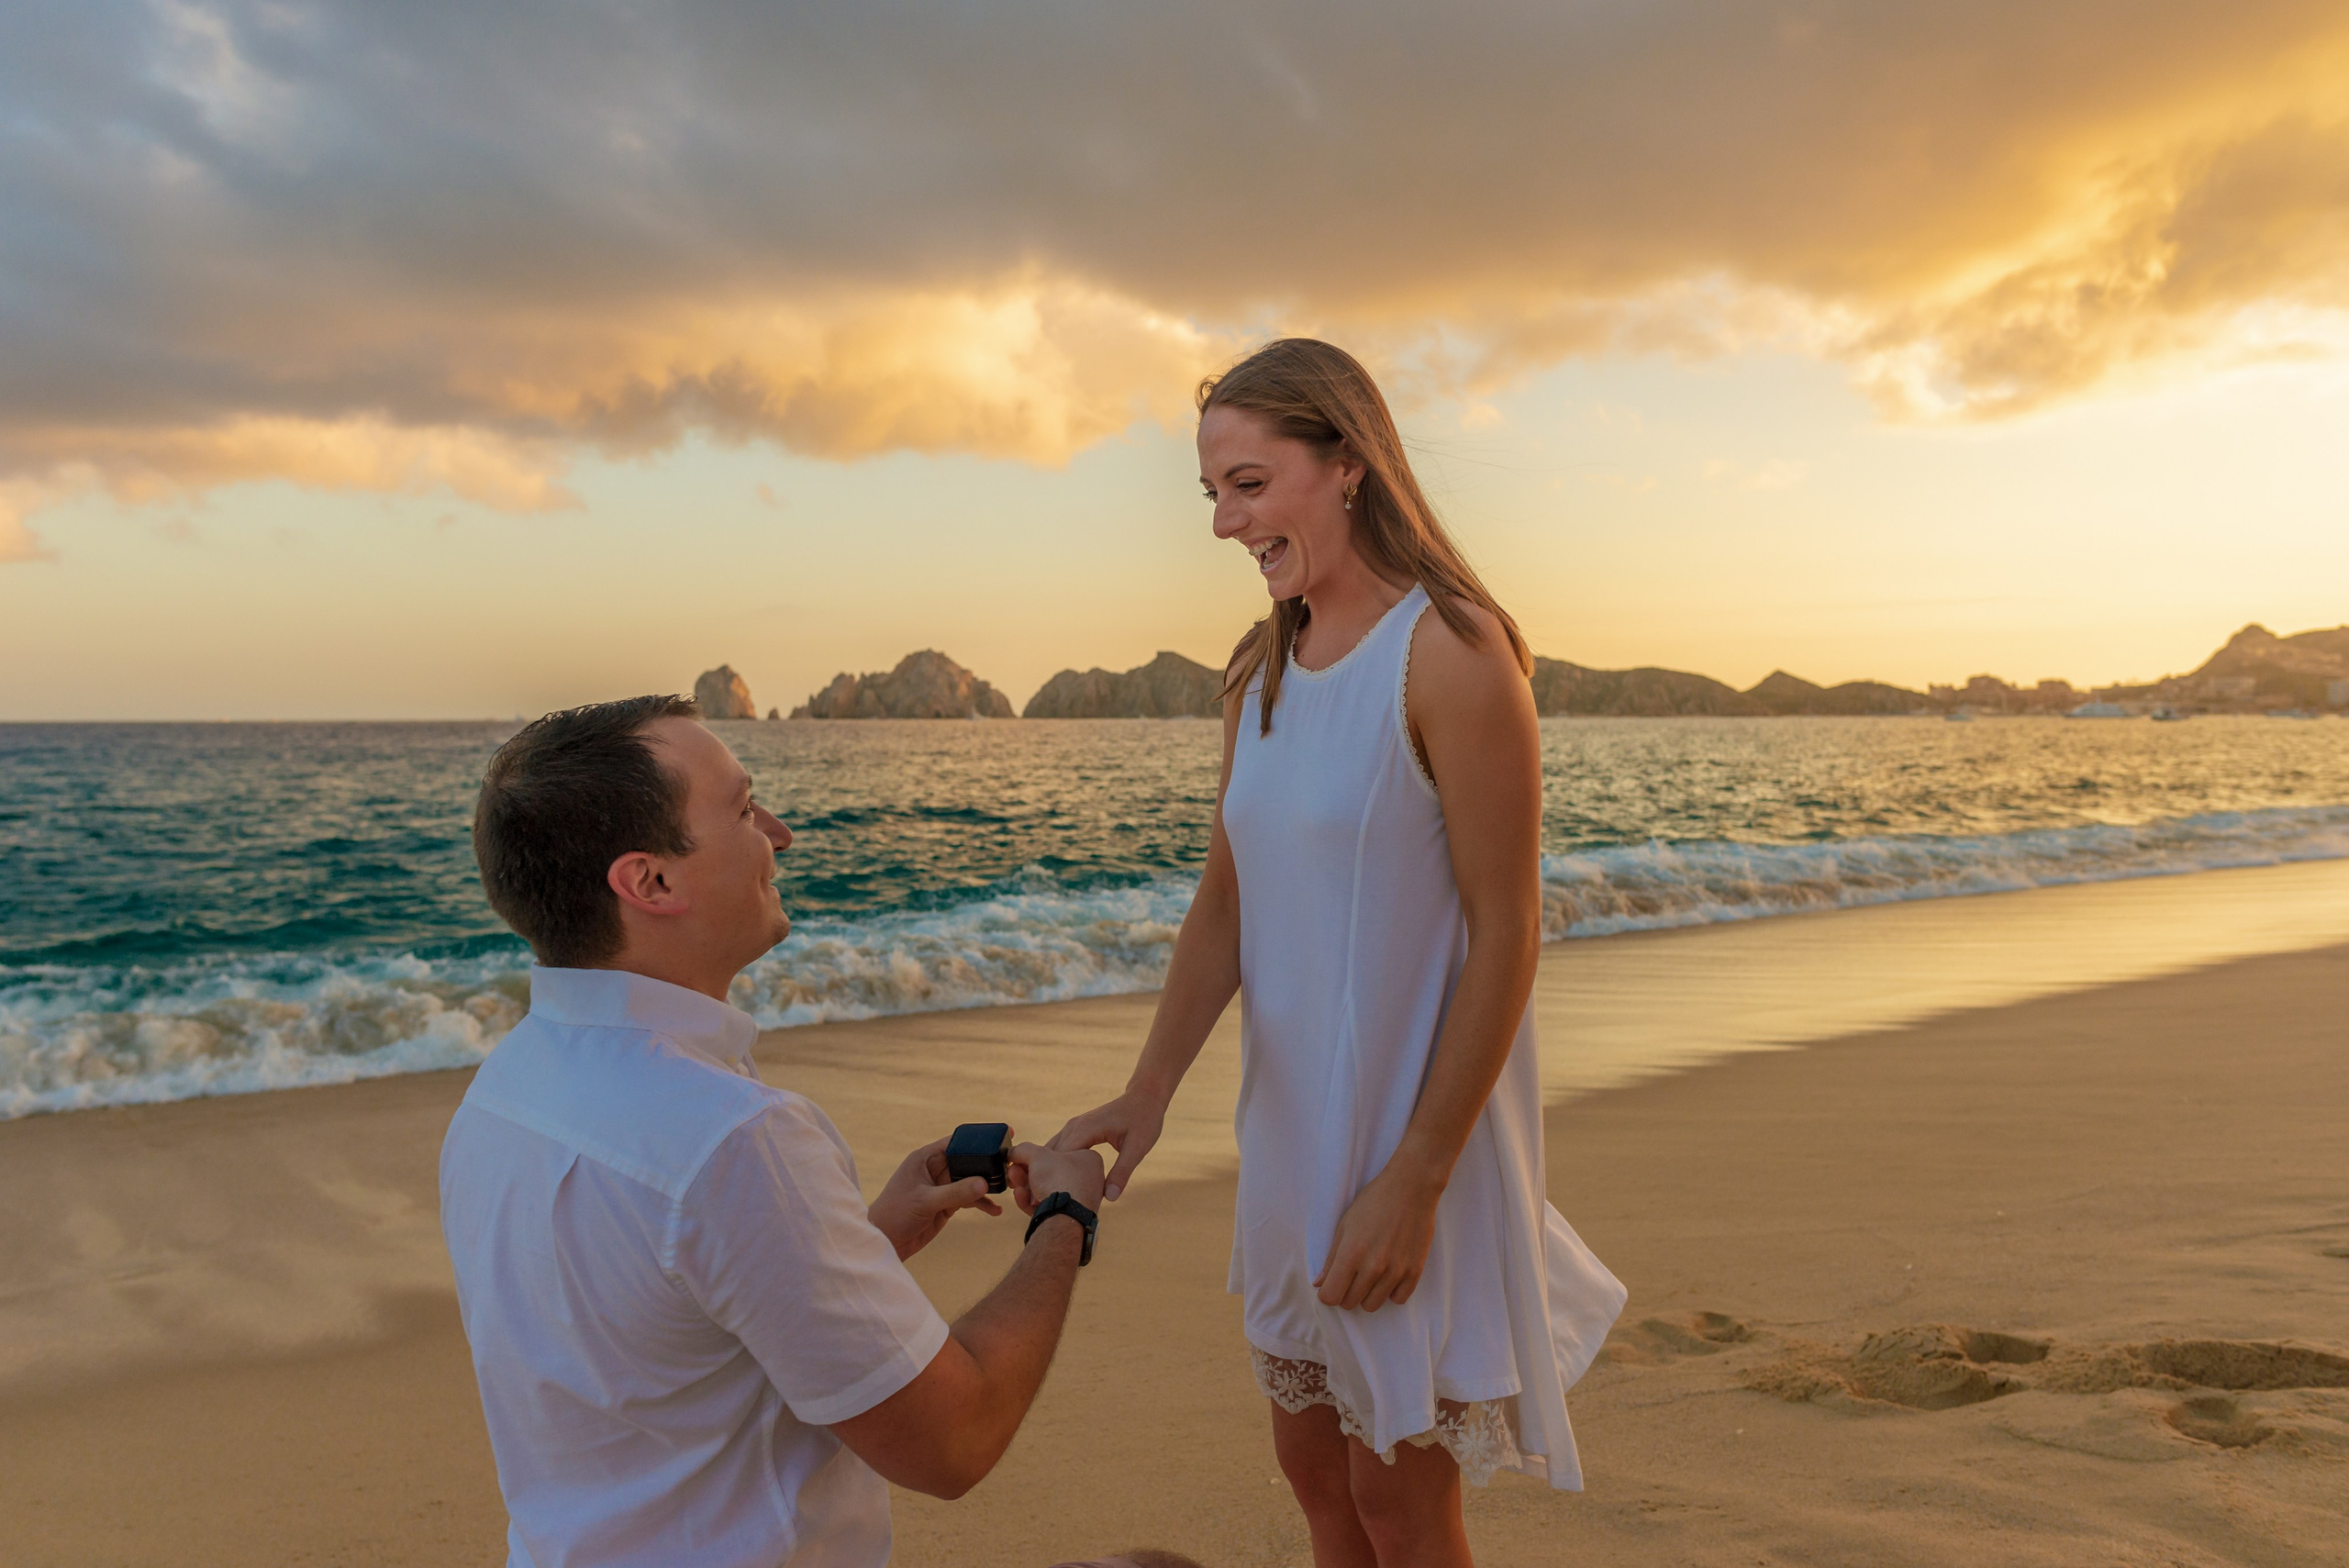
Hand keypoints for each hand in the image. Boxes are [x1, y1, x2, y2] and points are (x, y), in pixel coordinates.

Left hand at [867, 1134, 1003, 1260]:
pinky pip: (968, 1199)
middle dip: (986, 1164)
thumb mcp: (925, 1201)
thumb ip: (955, 1193)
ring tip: (1008, 1189)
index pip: (955, 1142)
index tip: (1000, 1136)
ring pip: (970, 1181)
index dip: (977, 1139)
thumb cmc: (894, 1215)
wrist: (885, 1242)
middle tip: (1010, 1166)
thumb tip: (984, 1184)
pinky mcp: (945, 1205)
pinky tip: (995, 1211)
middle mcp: (934, 1170)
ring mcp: (941, 1188)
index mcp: (925, 1159)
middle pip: (967, 1161)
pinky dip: (981, 1203)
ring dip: (986, 1186)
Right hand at [1007, 1141, 1104, 1217]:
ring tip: (1014, 1183)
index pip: (1058, 1152)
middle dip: (1026, 1172)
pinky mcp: (1069, 1217)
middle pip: (1049, 1173)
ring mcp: (1079, 1200)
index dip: (1036, 1155)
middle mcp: (1088, 1180)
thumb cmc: (1060, 1180)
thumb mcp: (1038, 1155)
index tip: (1019, 1158)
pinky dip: (1032, 1201)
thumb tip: (1012, 1153)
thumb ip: (1023, 1150)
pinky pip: (1048, 1205)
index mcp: (1089, 1159)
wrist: (1066, 1217)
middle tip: (1013, 1171)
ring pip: (1046, 1190)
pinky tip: (1020, 1196)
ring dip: (1026, 1186)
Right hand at [1048, 1087, 1166, 1200]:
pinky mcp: (1075, 1130)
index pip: (1059, 1160)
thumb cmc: (1144, 1120)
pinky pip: (1058, 1150)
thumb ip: (1122, 1172)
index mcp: (1084, 1130)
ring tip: (1043, 1197)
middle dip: (1046, 1179)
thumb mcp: (1137, 1148)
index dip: (1053, 1181)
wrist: (1144, 1098)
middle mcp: (1073, 1127)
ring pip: (1050, 1153)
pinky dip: (1055, 1165)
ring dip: (1047, 1172)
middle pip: (1049, 1157)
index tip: (1050, 1202)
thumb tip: (1109, 1197)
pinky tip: (1056, 1183)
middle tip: (1041, 1204)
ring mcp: (1072, 1127)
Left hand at [1314, 1165, 1440, 1311]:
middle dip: (1346, 1292)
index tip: (1332, 1283)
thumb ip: (1331, 1258)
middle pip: (1350, 1303)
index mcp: (1351, 1253)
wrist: (1411, 1188)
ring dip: (1367, 1294)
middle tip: (1352, 1274)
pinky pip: (1398, 1299)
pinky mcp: (1415, 1271)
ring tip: (1370, 1274)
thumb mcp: (1345, 1224)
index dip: (1327, 1292)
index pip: (1331, 1296)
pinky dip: (1391, 1291)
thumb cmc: (1374, 1201)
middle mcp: (1373, 1267)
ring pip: (1372, 1305)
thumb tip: (1319, 1284)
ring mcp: (1396, 1271)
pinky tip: (1389, 1275)